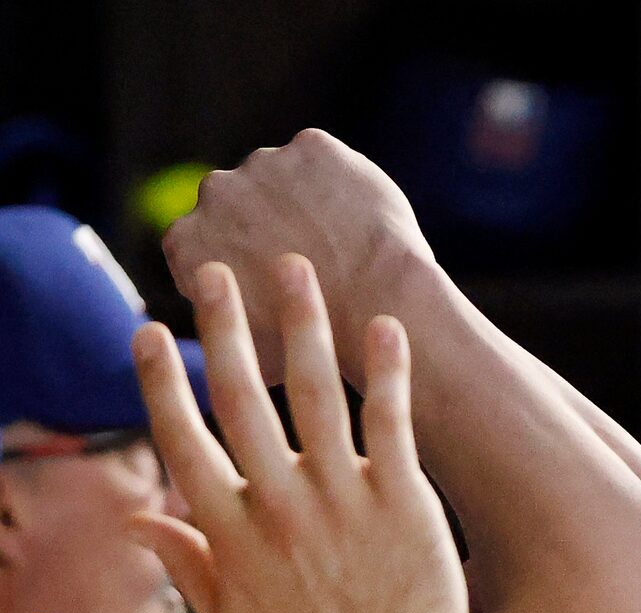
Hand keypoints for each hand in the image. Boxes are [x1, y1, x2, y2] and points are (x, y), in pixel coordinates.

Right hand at [129, 256, 469, 612]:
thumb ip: (188, 565)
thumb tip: (137, 519)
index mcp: (230, 533)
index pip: (182, 438)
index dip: (162, 380)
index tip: (150, 331)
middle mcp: (279, 505)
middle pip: (241, 397)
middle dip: (225, 327)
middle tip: (215, 270)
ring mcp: (343, 500)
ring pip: (316, 394)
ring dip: (302, 324)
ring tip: (294, 269)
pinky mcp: (405, 504)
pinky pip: (393, 422)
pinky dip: (388, 370)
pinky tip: (385, 324)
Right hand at [164, 128, 432, 386]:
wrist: (374, 305)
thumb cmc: (316, 347)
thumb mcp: (248, 354)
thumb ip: (224, 330)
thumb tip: (221, 347)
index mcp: (185, 240)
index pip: (205, 242)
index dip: (240, 261)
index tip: (271, 281)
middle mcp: (214, 192)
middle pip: (242, 205)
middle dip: (270, 226)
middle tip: (316, 262)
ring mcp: (262, 164)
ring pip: (286, 180)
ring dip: (306, 202)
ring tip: (345, 244)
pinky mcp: (312, 147)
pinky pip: (327, 163)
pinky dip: (342, 183)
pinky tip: (362, 219)